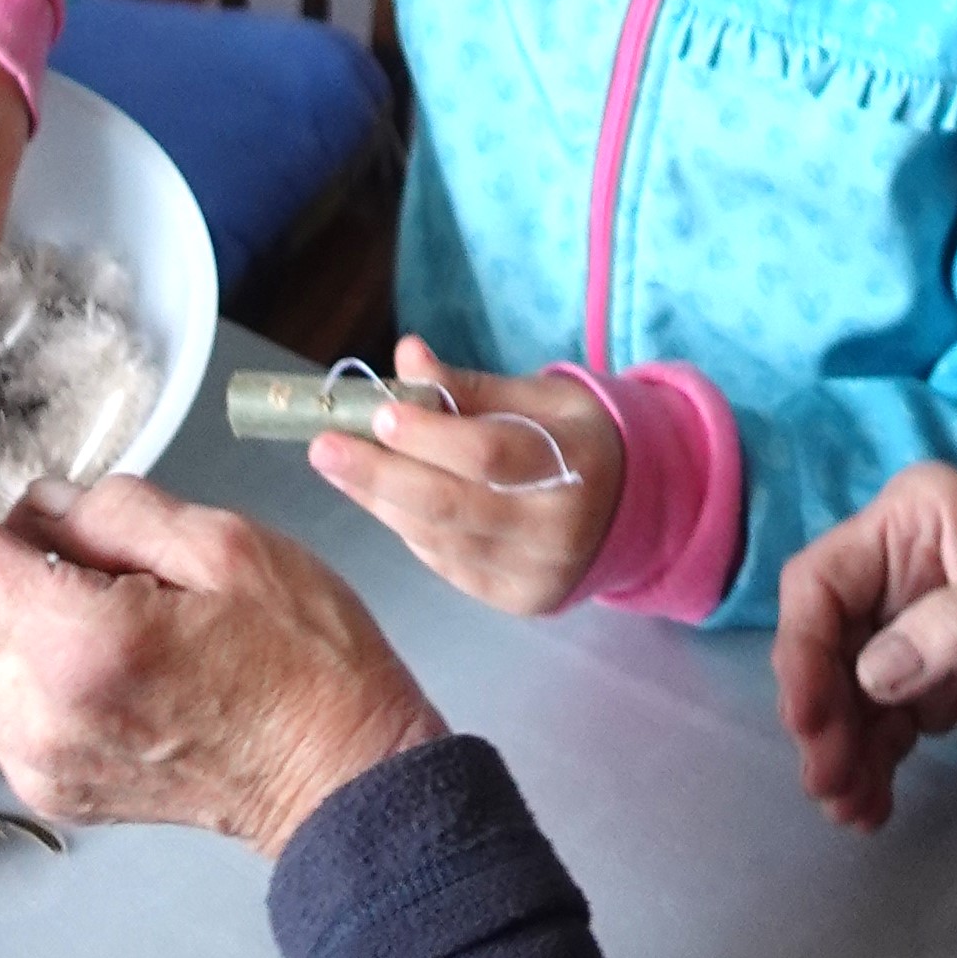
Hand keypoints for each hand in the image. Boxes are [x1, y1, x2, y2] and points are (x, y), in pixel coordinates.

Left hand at [0, 453, 443, 853]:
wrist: (341, 778)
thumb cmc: (304, 659)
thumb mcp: (226, 543)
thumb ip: (114, 511)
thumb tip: (42, 509)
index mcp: (80, 645)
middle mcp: (39, 717)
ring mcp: (40, 764)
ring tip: (62, 586)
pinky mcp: (54, 788)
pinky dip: (10, 662)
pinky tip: (81, 638)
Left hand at [305, 339, 622, 617]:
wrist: (632, 511)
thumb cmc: (576, 439)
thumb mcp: (542, 398)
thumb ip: (472, 386)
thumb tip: (407, 357)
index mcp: (576, 464)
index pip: (489, 453)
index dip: (428, 435)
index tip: (378, 413)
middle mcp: (558, 529)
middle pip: (452, 506)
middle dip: (379, 475)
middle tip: (324, 447)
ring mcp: (536, 573)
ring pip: (437, 538)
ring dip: (380, 501)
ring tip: (339, 465)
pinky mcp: (514, 600)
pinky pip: (443, 562)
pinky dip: (406, 527)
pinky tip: (383, 498)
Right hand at [773, 463, 956, 833]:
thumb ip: (956, 625)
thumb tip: (872, 674)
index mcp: (912, 525)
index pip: (822, 582)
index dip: (802, 648)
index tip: (809, 716)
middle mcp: (897, 575)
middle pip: (822, 647)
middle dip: (819, 714)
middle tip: (828, 780)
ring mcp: (911, 637)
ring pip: (843, 697)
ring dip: (838, 753)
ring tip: (849, 808)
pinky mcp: (931, 691)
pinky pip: (878, 730)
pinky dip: (867, 769)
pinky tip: (869, 808)